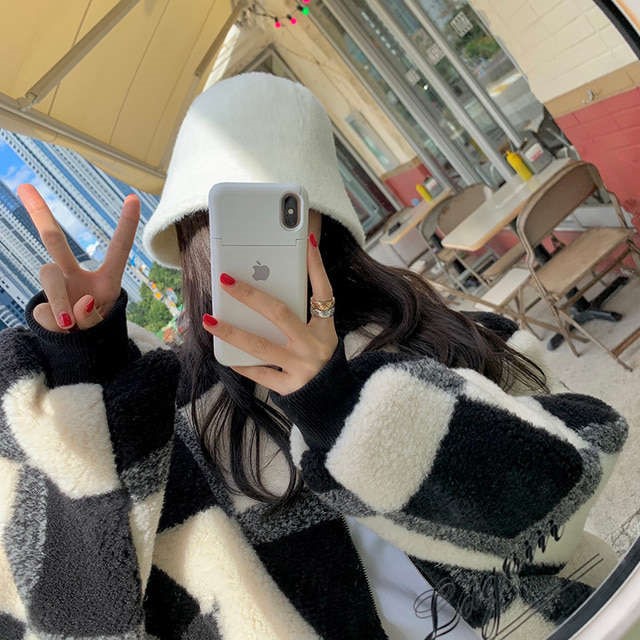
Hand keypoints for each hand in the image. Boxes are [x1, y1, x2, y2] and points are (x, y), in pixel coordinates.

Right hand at [17, 184, 140, 331]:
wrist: (77, 344)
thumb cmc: (96, 326)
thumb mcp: (103, 324)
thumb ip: (92, 317)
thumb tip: (77, 308)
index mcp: (105, 278)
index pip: (118, 249)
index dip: (126, 225)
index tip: (133, 198)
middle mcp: (77, 275)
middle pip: (54, 242)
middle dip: (40, 214)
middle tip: (24, 185)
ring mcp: (56, 288)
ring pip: (49, 279)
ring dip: (61, 304)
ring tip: (71, 324)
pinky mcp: (41, 306)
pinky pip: (45, 312)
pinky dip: (56, 324)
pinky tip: (62, 328)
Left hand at [202, 233, 337, 394]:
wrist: (331, 397)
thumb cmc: (318, 356)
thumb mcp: (322, 332)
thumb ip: (304, 310)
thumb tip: (277, 281)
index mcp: (324, 328)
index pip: (322, 291)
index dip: (316, 266)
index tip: (307, 240)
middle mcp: (313, 345)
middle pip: (279, 314)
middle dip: (251, 295)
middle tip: (226, 280)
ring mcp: (301, 367)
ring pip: (261, 346)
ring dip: (232, 332)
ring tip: (209, 320)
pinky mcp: (289, 387)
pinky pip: (259, 373)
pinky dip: (241, 363)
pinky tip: (224, 354)